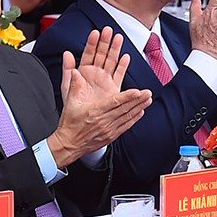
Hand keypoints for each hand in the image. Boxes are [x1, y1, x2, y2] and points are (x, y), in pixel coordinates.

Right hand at [48, 29, 152, 164]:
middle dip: (138, 100)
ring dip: (139, 108)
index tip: (137, 91)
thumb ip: (74, 86)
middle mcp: (103, 121)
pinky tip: (141, 113)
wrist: (68, 145)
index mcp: (94, 112)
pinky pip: (125, 126)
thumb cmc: (69, 124)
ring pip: (127, 117)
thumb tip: (74, 72)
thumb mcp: (70, 103)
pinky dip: (134, 119)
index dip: (127, 97)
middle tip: (148, 93)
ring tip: (148, 100)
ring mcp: (108, 130)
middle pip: (124, 109)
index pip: (114, 102)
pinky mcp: (111, 136)